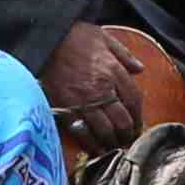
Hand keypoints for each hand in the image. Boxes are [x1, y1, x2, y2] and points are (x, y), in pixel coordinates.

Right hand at [38, 24, 145, 141]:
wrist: (45, 40)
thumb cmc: (73, 36)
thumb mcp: (104, 37)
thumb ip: (124, 54)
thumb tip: (139, 69)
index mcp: (113, 71)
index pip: (134, 101)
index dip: (138, 117)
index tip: (137, 125)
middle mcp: (101, 89)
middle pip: (122, 120)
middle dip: (127, 134)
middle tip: (127, 140)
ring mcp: (83, 101)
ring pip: (104, 130)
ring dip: (111, 142)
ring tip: (113, 147)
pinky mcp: (65, 108)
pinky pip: (81, 131)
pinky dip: (90, 143)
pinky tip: (94, 148)